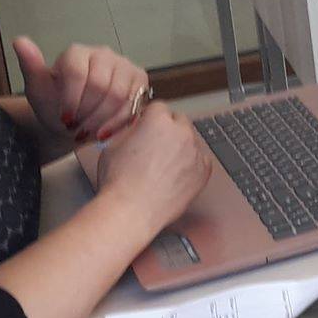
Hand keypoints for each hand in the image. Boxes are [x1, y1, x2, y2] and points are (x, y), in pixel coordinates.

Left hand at [13, 37, 148, 144]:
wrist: (76, 120)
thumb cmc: (55, 105)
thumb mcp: (38, 90)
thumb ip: (31, 66)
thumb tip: (19, 41)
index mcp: (77, 53)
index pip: (76, 73)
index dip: (70, 100)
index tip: (64, 119)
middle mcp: (104, 54)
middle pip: (100, 85)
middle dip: (87, 113)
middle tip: (77, 128)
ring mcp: (125, 66)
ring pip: (118, 95)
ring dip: (102, 119)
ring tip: (89, 131)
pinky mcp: (139, 80)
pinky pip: (134, 103)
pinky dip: (118, 122)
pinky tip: (105, 130)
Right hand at [93, 104, 212, 234]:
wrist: (132, 210)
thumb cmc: (119, 181)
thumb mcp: (113, 145)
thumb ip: (130, 130)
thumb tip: (138, 127)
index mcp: (158, 120)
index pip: (159, 107)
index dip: (150, 117)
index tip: (147, 126)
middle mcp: (181, 132)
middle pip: (178, 121)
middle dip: (168, 130)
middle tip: (154, 147)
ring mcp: (196, 151)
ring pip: (190, 141)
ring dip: (180, 148)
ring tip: (161, 167)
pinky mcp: (204, 170)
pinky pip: (199, 160)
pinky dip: (190, 165)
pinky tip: (173, 176)